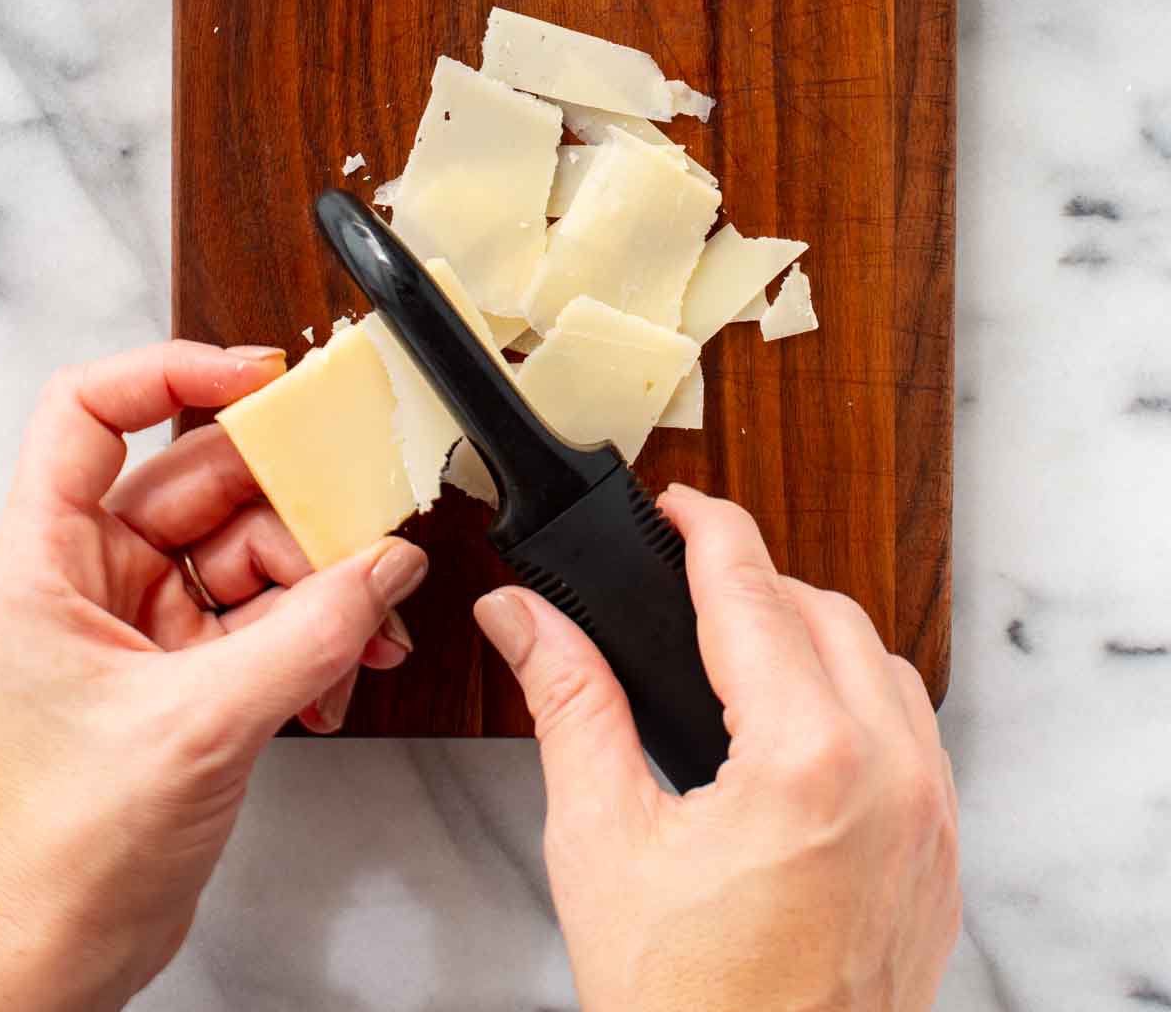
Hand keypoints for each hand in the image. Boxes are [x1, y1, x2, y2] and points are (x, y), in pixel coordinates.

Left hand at [0, 341, 427, 1011]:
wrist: (64, 952)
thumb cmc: (63, 852)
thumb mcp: (199, 726)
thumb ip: (308, 634)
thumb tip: (385, 565)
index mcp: (47, 562)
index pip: (92, 410)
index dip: (174, 368)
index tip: (261, 373)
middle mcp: (94, 575)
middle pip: (206, 478)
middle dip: (297, 505)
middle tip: (367, 519)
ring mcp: (145, 617)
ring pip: (253, 545)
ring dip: (324, 580)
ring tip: (368, 625)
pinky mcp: (190, 660)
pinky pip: (272, 608)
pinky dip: (319, 630)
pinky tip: (345, 671)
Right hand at [475, 484, 958, 1011]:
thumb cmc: (686, 1009)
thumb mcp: (602, 843)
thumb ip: (569, 702)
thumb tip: (524, 617)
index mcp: (805, 760)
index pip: (750, 591)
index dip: (705, 527)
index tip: (674, 505)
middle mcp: (889, 775)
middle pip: (823, 611)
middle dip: (751, 582)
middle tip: (685, 584)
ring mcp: (930, 818)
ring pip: (880, 663)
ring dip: (812, 634)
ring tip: (738, 649)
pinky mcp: (942, 857)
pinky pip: (915, 731)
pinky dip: (859, 697)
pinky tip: (802, 721)